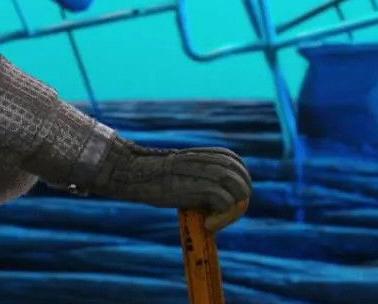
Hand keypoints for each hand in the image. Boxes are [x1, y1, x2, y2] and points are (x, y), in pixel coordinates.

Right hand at [90, 138, 252, 226]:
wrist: (133, 173)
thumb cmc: (153, 178)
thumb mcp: (181, 171)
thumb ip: (201, 177)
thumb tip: (221, 200)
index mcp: (207, 153)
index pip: (239, 166)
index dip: (236, 185)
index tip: (220, 200)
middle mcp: (210, 161)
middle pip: (243, 181)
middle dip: (238, 201)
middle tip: (218, 215)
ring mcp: (207, 172)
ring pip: (241, 191)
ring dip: (232, 212)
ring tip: (212, 221)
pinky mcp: (200, 186)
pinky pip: (227, 203)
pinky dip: (221, 218)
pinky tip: (206, 223)